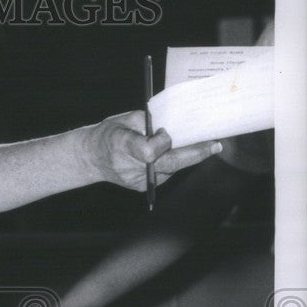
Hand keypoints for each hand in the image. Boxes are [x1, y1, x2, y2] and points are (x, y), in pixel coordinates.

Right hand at [87, 110, 222, 190]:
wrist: (91, 158)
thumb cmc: (109, 134)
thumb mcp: (124, 120)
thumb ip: (149, 120)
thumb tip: (175, 120)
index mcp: (122, 146)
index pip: (149, 151)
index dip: (162, 142)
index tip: (165, 132)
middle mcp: (130, 167)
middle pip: (168, 164)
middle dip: (194, 154)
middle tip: (215, 145)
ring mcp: (137, 180)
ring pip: (171, 169)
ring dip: (184, 157)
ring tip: (197, 144)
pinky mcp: (143, 186)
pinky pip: (166, 173)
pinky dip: (172, 162)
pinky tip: (172, 154)